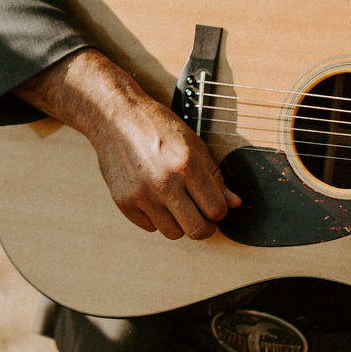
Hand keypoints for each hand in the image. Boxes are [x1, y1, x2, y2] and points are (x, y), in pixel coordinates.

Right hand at [14, 49, 239, 240]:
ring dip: (178, 223)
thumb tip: (234, 203)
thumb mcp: (194, 144)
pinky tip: (153, 197)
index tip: (212, 205)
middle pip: (197, 231)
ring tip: (173, 202)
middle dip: (204, 227)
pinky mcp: (124, 202)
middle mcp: (165, 182)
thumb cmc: (158, 127)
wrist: (116, 117)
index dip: (219, 210)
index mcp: (187, 164)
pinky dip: (155, 217)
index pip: (216, 210)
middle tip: (200, 215)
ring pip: (173, 234)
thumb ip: (215, 176)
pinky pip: (149, 227)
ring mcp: (142, 194)